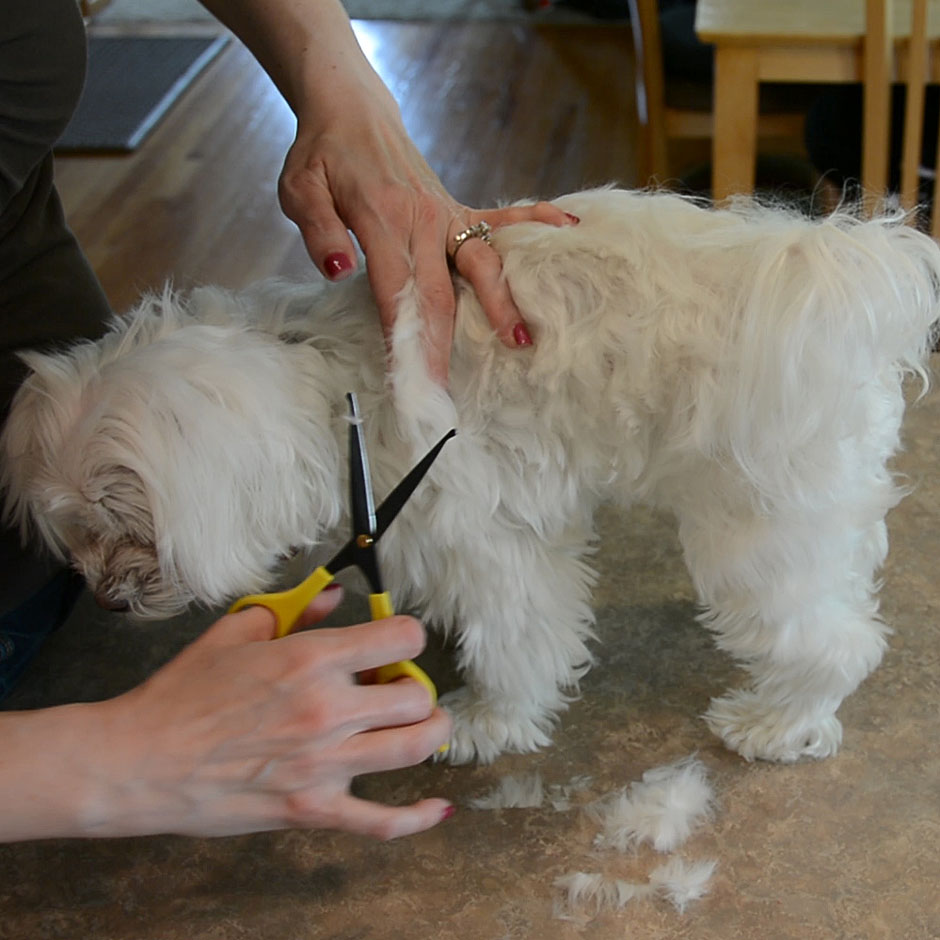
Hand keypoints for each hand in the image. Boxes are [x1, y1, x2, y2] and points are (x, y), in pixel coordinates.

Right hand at [0, 586, 452, 842]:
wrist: (139, 762)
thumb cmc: (181, 697)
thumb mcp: (235, 633)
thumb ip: (294, 610)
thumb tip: (334, 596)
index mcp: (310, 660)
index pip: (399, 637)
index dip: (406, 634)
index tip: (397, 640)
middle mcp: (327, 710)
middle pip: (416, 695)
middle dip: (414, 685)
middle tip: (395, 686)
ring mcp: (324, 765)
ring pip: (413, 748)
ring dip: (429, 732)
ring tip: (420, 724)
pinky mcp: (312, 809)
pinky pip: (381, 821)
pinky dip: (416, 818)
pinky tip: (436, 807)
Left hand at [199, 0, 576, 380]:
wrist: (351, 110)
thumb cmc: (322, 156)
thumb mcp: (300, 189)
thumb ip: (319, 232)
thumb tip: (338, 271)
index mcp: (380, 220)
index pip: (393, 292)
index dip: (401, 339)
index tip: (407, 380)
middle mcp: (421, 220)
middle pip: (439, 293)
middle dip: (443, 346)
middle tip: (449, 393)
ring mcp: (446, 214)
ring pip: (480, 264)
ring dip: (501, 302)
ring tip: (520, 340)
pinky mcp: (458, 208)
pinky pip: (503, 219)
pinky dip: (536, 222)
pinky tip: (568, 229)